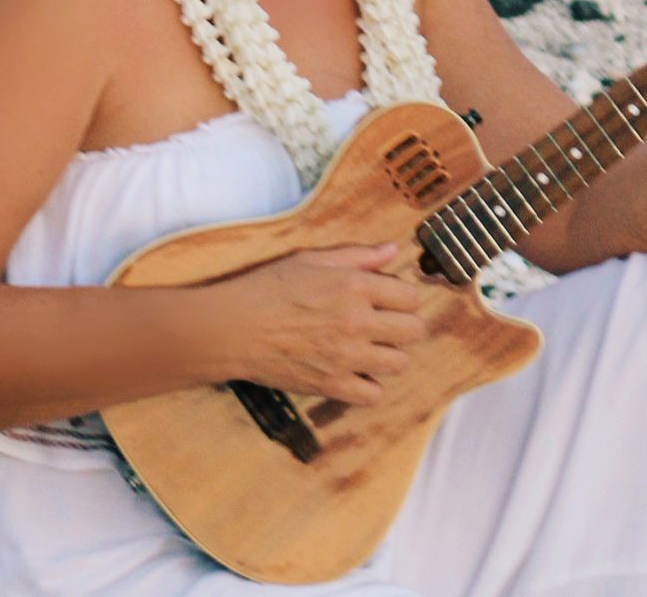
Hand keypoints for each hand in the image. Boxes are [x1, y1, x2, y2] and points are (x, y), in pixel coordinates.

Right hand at [196, 243, 428, 405]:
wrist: (232, 328)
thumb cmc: (268, 287)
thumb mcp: (312, 259)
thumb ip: (357, 256)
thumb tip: (392, 250)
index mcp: (355, 286)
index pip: (411, 297)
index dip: (403, 298)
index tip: (389, 300)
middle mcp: (357, 322)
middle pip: (414, 331)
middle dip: (405, 326)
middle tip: (385, 326)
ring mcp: (346, 357)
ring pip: (399, 364)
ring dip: (390, 356)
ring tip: (371, 349)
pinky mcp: (330, 385)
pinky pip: (373, 394)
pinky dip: (369, 386)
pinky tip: (355, 373)